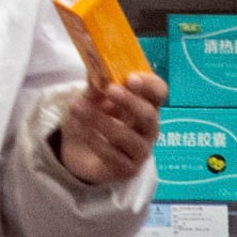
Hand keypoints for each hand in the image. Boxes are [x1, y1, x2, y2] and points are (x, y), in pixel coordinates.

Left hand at [52, 69, 166, 186]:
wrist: (79, 151)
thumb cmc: (93, 119)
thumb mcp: (90, 98)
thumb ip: (95, 85)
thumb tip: (95, 68)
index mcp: (145, 105)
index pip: (159, 93)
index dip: (149, 85)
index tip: (131, 77)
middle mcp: (148, 128)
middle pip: (149, 115)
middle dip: (130, 102)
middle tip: (110, 89)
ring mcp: (140, 150)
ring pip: (128, 137)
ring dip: (102, 121)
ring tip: (78, 108)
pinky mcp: (128, 169)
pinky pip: (114, 156)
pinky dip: (95, 141)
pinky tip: (81, 130)